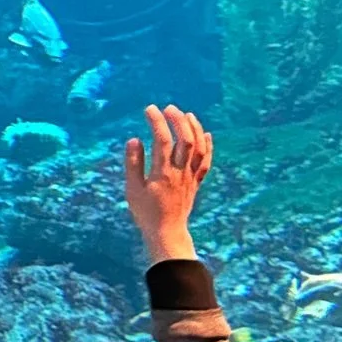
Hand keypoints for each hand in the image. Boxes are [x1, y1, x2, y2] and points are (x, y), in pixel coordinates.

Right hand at [124, 104, 212, 262]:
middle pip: (185, 140)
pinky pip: (206, 162)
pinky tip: (206, 134)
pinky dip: (208, 146)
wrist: (167, 233)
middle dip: (178, 120)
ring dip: (194, 129)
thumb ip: (133, 163)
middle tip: (169, 108)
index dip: (157, 122)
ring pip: (199, 148)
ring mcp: (190, 177)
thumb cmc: (146, 213)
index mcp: (162, 173)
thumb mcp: (132, 189)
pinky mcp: (196, 183)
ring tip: (187, 115)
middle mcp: (180, 172)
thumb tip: (134, 139)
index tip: (149, 109)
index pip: (162, 140)